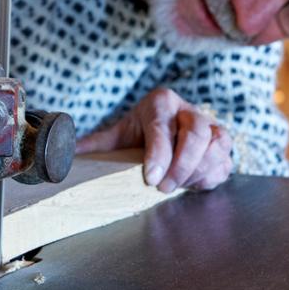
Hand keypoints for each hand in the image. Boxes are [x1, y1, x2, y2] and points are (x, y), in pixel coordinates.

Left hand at [76, 87, 232, 191]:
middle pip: (197, 134)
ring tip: (176, 185)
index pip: (162, 128)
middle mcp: (188, 110)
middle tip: (163, 186)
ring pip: (216, 146)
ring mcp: (210, 125)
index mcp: (161, 103)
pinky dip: (210, 175)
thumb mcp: (117, 135)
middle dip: (181, 165)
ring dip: (197, 171)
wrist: (167, 128)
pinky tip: (193, 183)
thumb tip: (63, 154)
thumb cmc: (140, 132)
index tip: (150, 177)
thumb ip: (95, 145)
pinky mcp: (222, 143)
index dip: (159, 155)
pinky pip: (225, 160)